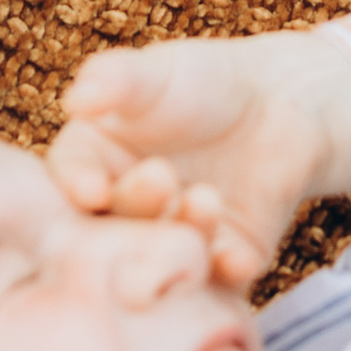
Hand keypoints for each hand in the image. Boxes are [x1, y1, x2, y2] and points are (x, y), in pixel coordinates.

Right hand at [47, 26, 350, 291]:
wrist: (276, 101)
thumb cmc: (200, 80)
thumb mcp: (155, 74)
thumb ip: (116, 81)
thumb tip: (76, 97)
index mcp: (92, 166)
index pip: (74, 178)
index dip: (78, 184)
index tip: (90, 188)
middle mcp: (125, 214)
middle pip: (117, 224)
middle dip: (135, 207)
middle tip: (160, 177)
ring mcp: (174, 241)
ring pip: (169, 254)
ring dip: (184, 233)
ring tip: (206, 198)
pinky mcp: (225, 262)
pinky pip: (223, 276)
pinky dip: (227, 269)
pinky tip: (235, 257)